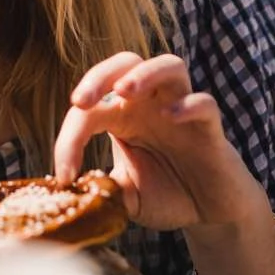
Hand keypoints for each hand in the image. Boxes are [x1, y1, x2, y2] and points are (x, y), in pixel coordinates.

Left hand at [53, 53, 266, 233]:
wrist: (210, 212)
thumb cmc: (167, 194)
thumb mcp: (127, 196)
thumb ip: (103, 190)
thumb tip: (73, 193)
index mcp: (125, 115)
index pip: (91, 108)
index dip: (70, 138)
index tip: (64, 175)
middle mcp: (152, 104)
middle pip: (126, 62)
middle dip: (100, 74)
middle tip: (80, 101)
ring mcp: (182, 110)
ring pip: (170, 65)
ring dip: (145, 74)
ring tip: (124, 91)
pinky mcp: (210, 129)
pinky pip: (205, 103)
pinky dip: (189, 105)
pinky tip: (171, 116)